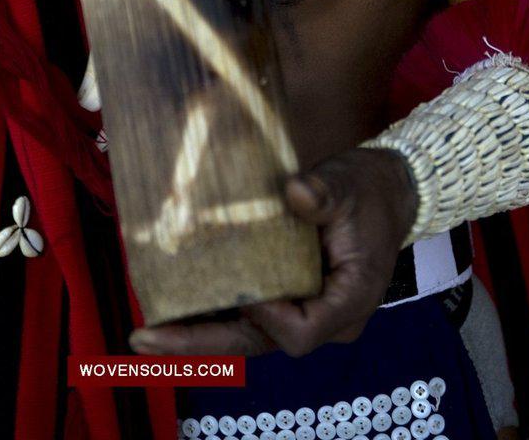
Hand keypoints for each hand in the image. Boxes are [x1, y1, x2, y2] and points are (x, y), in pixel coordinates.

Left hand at [129, 148, 417, 357]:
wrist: (385, 191)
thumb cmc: (367, 191)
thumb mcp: (349, 186)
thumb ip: (324, 192)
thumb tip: (297, 192)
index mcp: (347, 301)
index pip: (300, 331)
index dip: (266, 318)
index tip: (242, 291)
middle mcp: (322, 318)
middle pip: (257, 343)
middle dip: (200, 342)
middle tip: (145, 338)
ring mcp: (301, 310)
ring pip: (244, 335)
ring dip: (194, 333)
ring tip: (144, 331)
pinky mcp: (285, 296)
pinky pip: (244, 314)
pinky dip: (207, 312)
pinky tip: (167, 305)